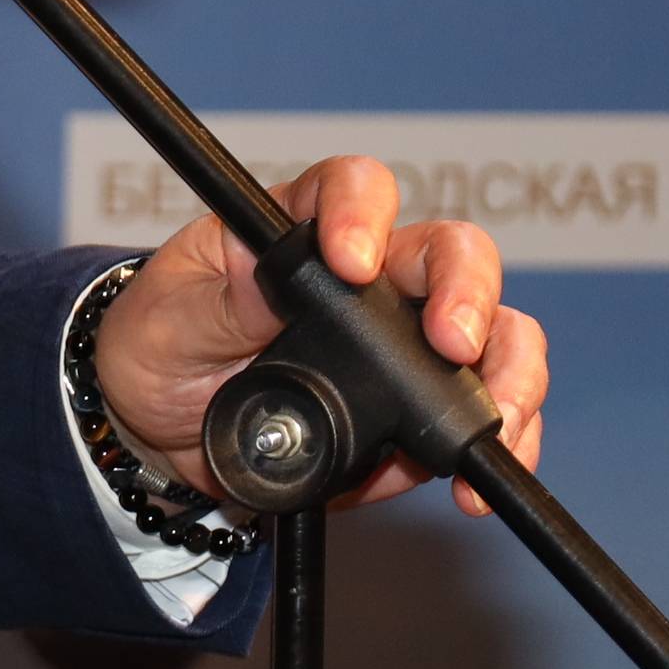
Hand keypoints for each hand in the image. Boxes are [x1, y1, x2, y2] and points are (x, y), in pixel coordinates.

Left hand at [90, 156, 547, 515]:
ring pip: (493, 330)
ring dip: (509, 369)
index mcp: (302, 230)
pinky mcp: (417, 410)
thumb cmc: (159, 349)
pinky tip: (478, 481)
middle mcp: (372, 275)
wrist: (160, 436)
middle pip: (451, 253)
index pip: (353, 187)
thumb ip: (219, 301)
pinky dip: (501, 442)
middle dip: (468, 292)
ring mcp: (405, 342)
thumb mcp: (166, 319)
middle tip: (453, 342)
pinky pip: (481, 413)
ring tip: (496, 416)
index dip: (363, 211)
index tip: (352, 262)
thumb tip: (271, 282)